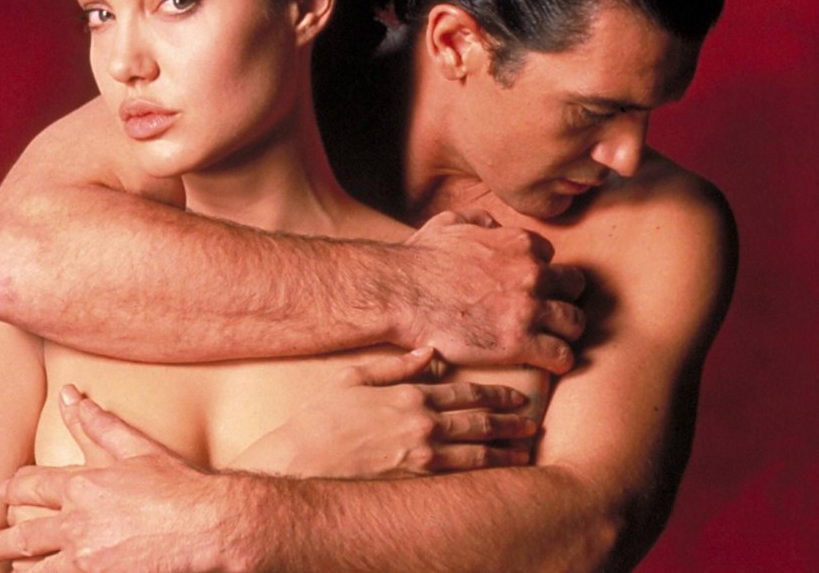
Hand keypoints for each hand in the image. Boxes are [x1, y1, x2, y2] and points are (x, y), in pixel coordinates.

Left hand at [0, 389, 251, 571]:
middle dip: (2, 538)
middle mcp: (76, 523)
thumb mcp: (137, 447)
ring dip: (20, 567)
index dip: (14, 488)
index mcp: (83, 485)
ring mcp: (84, 558)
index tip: (4, 491)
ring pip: (34, 568)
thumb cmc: (177, 484)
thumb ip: (98, 423)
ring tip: (13, 568)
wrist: (206, 524)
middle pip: (24, 535)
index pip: (33, 485)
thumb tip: (68, 394)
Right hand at [231, 348, 535, 477]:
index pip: (464, 392)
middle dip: (510, 420)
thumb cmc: (321, 416)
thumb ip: (396, 364)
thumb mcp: (354, 377)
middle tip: (533, 421)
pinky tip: (501, 475)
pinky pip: (461, 477)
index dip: (495, 393)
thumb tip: (430, 350)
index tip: (516, 395)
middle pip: (479, 420)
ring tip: (527, 449)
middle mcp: (422, 424)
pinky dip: (486, 474)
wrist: (300, 459)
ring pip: (478, 451)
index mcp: (409, 394)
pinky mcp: (415, 481)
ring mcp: (421, 455)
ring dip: (506, 450)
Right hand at [402, 209, 585, 372]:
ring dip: (565, 331)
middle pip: (574, 287)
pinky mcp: (519, 343)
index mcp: (518, 244)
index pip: (551, 257)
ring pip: (575, 323)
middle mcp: (531, 273)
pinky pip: (562, 355)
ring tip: (551, 340)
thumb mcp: (448, 223)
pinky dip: (559, 360)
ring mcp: (528, 309)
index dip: (541, 273)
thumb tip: (492, 222)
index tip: (530, 288)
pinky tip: (548, 362)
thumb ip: (478, 219)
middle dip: (562, 299)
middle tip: (546, 314)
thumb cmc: (418, 260)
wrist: (401, 294)